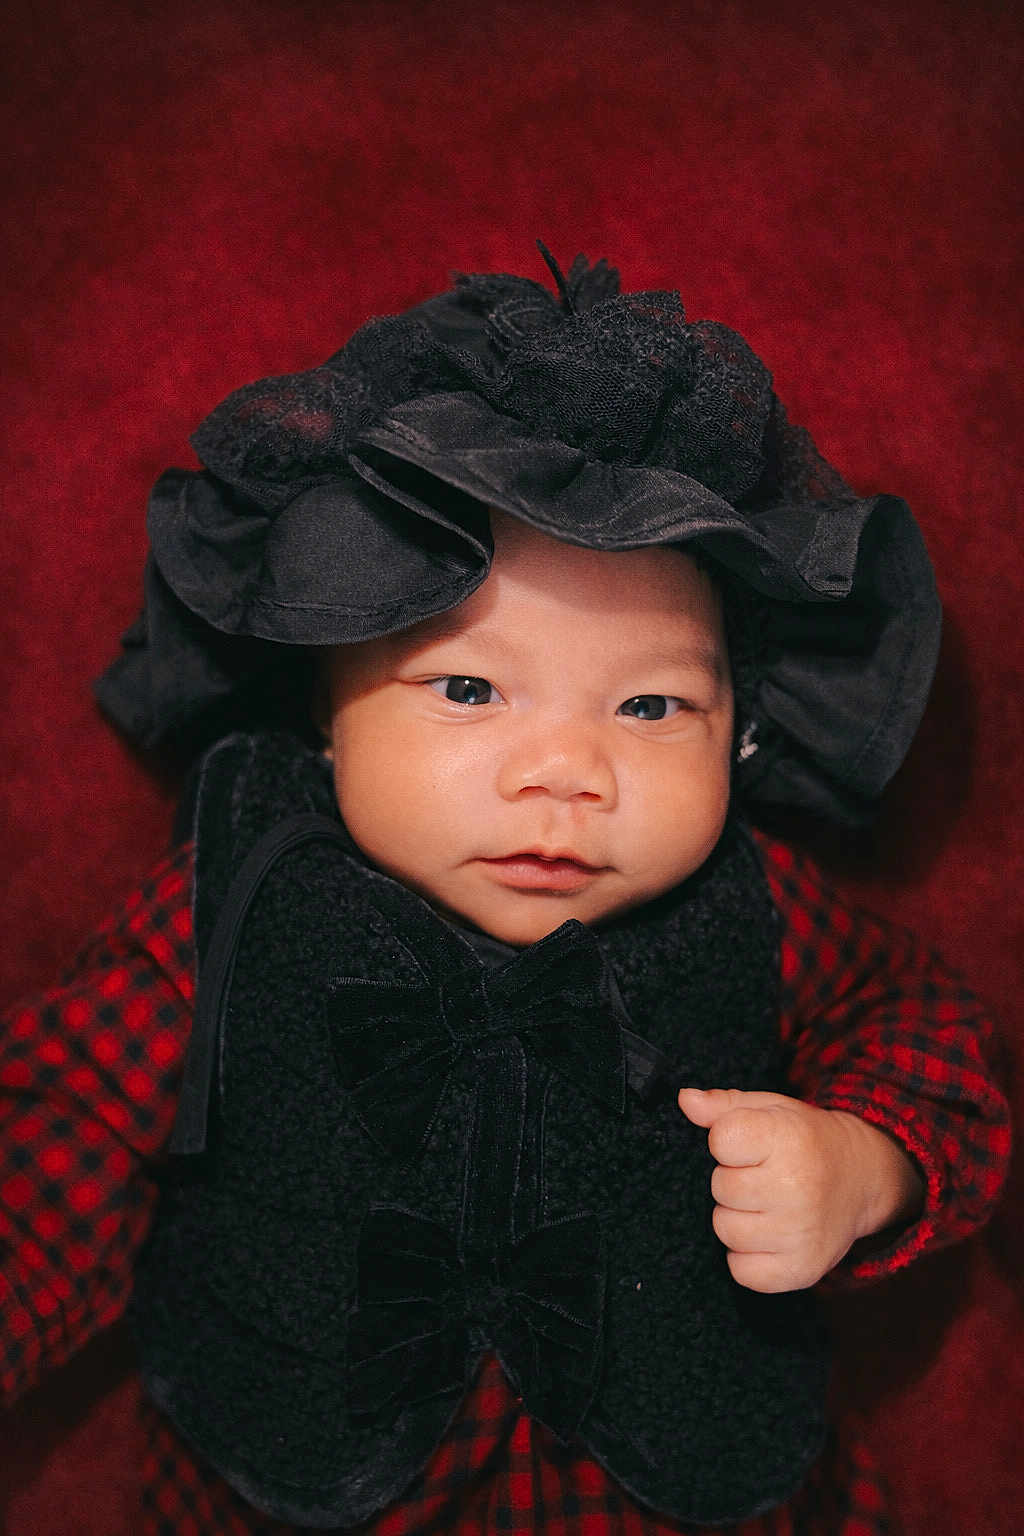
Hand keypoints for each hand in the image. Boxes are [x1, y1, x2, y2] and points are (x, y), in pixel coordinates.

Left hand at [677, 1087, 923, 1292]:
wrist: (862, 1179)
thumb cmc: (805, 1140)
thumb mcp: (770, 1109)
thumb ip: (724, 1106)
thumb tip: (686, 1100)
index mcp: (789, 1138)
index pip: (721, 1140)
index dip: (725, 1141)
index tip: (748, 1144)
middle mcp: (798, 1186)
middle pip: (721, 1188)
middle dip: (731, 1180)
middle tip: (760, 1176)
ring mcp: (802, 1232)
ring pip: (726, 1231)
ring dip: (736, 1218)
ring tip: (764, 1204)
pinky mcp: (803, 1270)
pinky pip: (742, 1271)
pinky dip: (747, 1257)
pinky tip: (767, 1236)